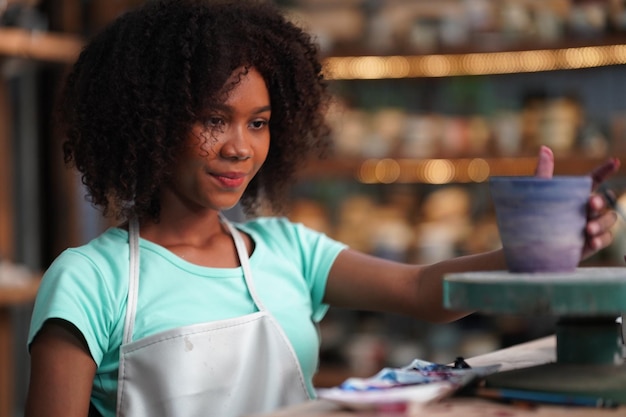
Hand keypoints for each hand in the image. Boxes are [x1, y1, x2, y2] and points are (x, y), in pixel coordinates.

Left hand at [534, 145, 620, 260]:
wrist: (527, 247)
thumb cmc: (532, 218)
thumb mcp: (536, 196)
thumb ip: (543, 173)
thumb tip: (544, 148)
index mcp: (576, 195)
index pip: (594, 180)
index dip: (605, 170)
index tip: (614, 162)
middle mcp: (586, 209)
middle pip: (603, 201)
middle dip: (599, 201)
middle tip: (590, 203)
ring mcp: (590, 226)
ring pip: (609, 219)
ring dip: (602, 223)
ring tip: (587, 229)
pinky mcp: (590, 243)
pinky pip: (605, 239)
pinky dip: (601, 240)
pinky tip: (592, 242)